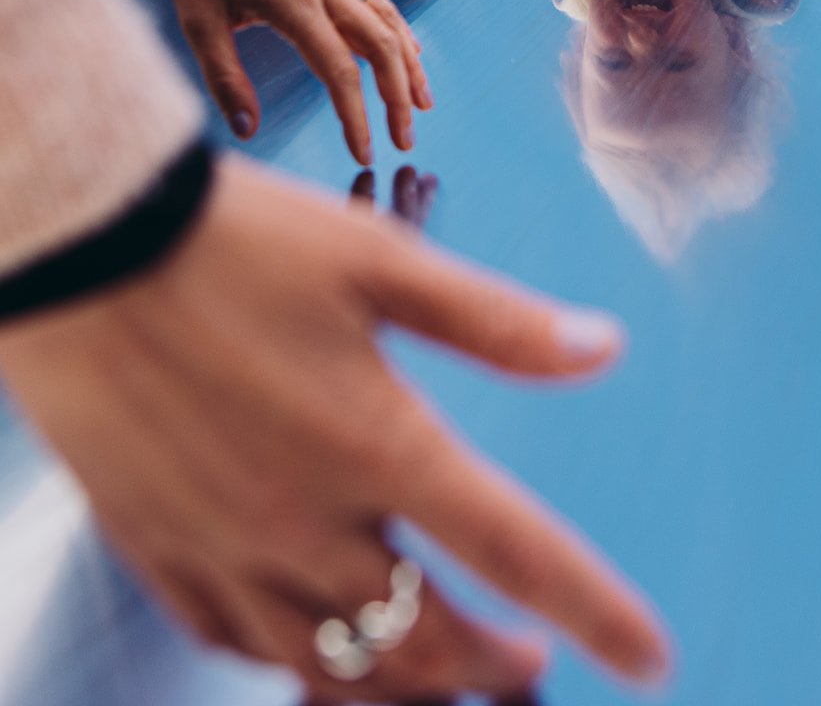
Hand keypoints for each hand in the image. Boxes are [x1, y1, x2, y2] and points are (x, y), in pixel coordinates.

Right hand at [0, 156, 669, 698]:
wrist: (88, 242)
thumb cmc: (239, 239)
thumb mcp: (379, 258)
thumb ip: (495, 321)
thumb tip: (603, 347)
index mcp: (377, 444)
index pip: (515, 551)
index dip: (597, 612)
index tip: (652, 662)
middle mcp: (306, 520)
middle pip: (427, 640)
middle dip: (494, 668)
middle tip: (532, 667)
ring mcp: (225, 548)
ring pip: (333, 672)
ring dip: (407, 690)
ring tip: (446, 683)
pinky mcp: (159, 548)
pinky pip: (239, 646)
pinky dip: (295, 666)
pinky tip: (313, 650)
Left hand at [158, 0, 430, 165]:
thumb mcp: (198, 24)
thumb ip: (224, 79)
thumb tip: (247, 129)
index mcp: (294, 4)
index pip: (340, 70)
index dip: (356, 116)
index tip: (364, 152)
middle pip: (382, 47)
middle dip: (398, 98)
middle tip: (404, 140)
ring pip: (390, 23)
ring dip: (410, 67)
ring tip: (423, 105)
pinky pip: (381, 4)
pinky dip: (402, 33)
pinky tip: (411, 55)